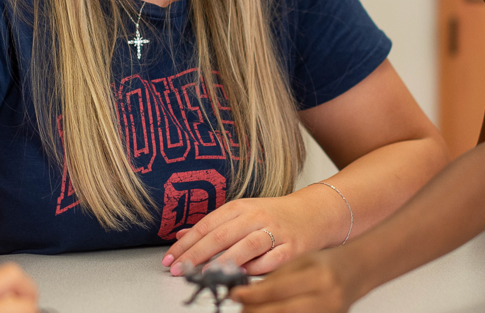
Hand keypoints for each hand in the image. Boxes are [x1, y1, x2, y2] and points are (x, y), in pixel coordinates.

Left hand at [163, 191, 345, 275]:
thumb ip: (213, 225)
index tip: (170, 259)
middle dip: (197, 254)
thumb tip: (181, 236)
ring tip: (205, 273)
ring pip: (245, 246)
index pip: (207, 225)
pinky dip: (256, 269)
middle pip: (221, 235)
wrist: (314, 213)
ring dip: (223, 261)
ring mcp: (274, 231)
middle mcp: (256, 216)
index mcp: (240, 207)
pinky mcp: (292, 247)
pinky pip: (271, 261)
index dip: (186, 243)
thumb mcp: (242, 213)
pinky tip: (242, 277)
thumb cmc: (274, 216)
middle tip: (180, 270)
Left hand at [232, 249, 361, 312]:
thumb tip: (247, 292)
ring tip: (252, 309)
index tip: (234, 294)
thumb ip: (276, 277)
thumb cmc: (327, 263)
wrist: (356, 273)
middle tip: (240, 305)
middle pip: (280, 312)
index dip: (252, 295)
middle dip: (254, 310)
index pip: (277, 290)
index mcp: (319, 276)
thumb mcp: (301, 261)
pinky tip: (269, 311)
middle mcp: (326, 299)